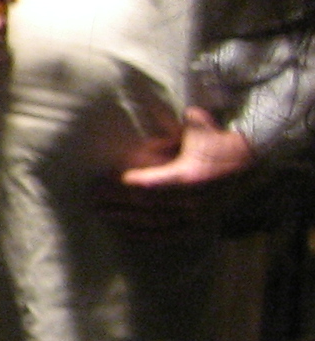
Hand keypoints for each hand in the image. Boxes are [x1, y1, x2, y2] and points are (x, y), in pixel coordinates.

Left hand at [99, 109, 254, 231]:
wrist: (251, 164)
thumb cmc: (218, 142)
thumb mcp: (198, 127)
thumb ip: (176, 121)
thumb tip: (149, 105)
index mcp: (189, 178)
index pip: (147, 186)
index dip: (120, 186)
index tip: (98, 182)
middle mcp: (191, 202)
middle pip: (144, 206)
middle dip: (114, 202)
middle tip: (90, 197)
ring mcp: (195, 218)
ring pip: (152, 223)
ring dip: (123, 219)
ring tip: (99, 213)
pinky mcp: (198, 227)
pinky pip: (166, 235)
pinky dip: (143, 235)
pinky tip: (122, 231)